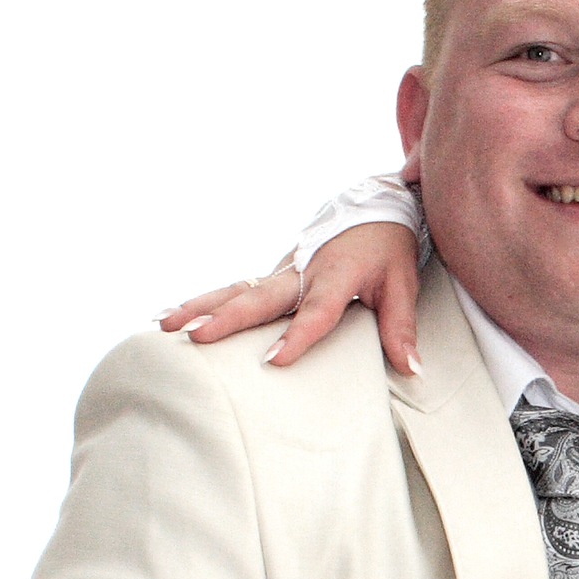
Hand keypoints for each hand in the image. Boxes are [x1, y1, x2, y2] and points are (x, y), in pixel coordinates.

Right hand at [158, 221, 425, 373]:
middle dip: (226, 319)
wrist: (373, 208)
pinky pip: (234, 290)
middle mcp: (301, 272)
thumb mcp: (404, 284)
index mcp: (336, 275)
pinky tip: (172, 317)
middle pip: (259, 298)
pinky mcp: (273, 277)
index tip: (274, 361)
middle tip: (196, 339)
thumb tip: (413, 370)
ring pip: (235, 290)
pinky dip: (203, 302)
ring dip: (200, 307)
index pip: (317, 312)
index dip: (297, 337)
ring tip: (165, 326)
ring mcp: (282, 273)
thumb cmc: (389, 248)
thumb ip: (402, 328)